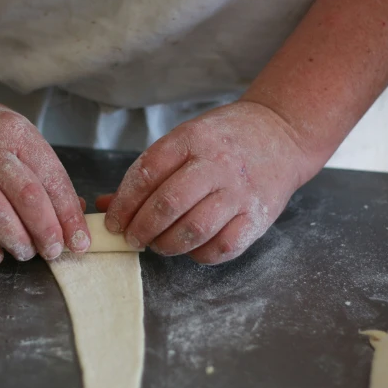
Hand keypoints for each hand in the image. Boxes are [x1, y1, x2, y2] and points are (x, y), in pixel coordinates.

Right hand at [0, 91, 89, 264]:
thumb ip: (43, 172)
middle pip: (26, 195)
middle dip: (46, 230)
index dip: (68, 214)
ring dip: (15, 240)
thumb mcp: (15, 135)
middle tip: (54, 251)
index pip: (50, 178)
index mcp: (13, 132)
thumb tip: (75, 213)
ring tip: (26, 252)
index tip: (80, 240)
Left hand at [97, 101, 315, 263]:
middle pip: (168, 203)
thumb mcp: (183, 141)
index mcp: (191, 139)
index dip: (124, 203)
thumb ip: (147, 173)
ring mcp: (239, 192)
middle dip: (141, 228)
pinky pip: (223, 247)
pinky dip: (200, 254)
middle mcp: (217, 164)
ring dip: (167, 244)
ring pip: (194, 229)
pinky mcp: (258, 217)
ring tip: (158, 244)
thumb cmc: (222, 140)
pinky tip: (190, 248)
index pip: (146, 173)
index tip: (113, 221)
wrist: (281, 134)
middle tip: (133, 238)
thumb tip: (106, 205)